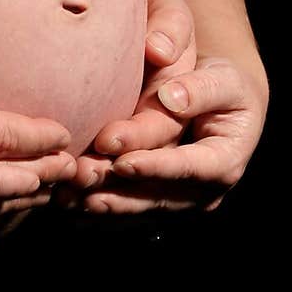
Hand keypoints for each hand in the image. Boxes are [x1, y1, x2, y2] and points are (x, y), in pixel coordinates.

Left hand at [56, 0, 268, 212]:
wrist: (215, 107)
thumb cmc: (221, 86)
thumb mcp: (224, 79)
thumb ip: (202, 88)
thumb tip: (171, 97)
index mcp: (225, 162)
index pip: (189, 168)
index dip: (155, 166)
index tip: (122, 161)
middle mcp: (203, 193)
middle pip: (155, 194)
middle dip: (116, 188)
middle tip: (81, 176)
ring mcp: (177, 204)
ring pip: (135, 208)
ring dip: (99, 202)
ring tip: (66, 194)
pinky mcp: (153, 206)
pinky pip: (122, 212)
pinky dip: (94, 208)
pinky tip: (66, 201)